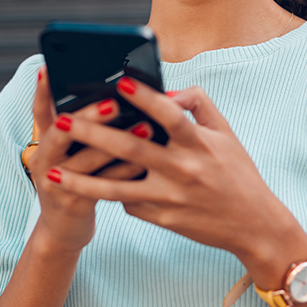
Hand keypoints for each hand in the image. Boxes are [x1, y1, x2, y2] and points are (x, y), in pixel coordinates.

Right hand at [26, 68, 154, 253]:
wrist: (62, 228)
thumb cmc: (75, 179)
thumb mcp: (67, 152)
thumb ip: (81, 127)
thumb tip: (114, 94)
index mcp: (44, 141)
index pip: (40, 110)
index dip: (43, 90)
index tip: (50, 67)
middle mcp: (44, 159)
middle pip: (61, 132)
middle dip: (88, 116)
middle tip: (114, 103)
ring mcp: (56, 182)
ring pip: (85, 159)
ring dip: (117, 142)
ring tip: (145, 127)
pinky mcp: (73, 202)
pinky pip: (103, 185)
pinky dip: (126, 171)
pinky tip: (147, 160)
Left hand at [45, 77, 306, 276]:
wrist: (253, 225)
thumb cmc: (238, 174)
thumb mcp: (226, 134)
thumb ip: (198, 105)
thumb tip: (167, 91)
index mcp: (199, 143)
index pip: (169, 114)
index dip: (144, 97)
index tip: (119, 81)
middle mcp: (182, 170)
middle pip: (131, 149)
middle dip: (93, 134)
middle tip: (63, 121)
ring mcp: (170, 198)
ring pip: (117, 188)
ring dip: (82, 180)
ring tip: (53, 173)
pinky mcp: (162, 219)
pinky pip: (128, 203)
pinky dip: (111, 191)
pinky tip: (89, 185)